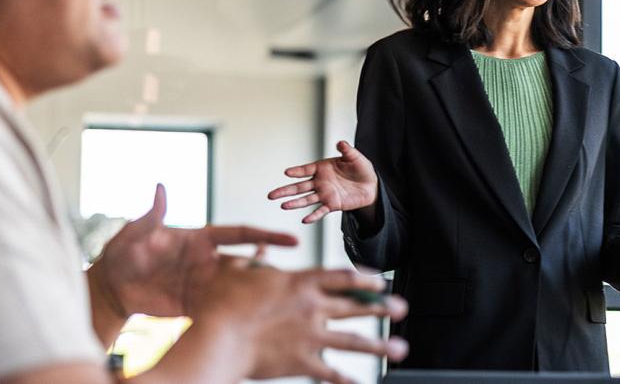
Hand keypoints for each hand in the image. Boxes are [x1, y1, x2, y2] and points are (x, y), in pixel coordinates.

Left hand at [88, 184, 298, 318]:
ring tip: (277, 297)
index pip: (240, 234)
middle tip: (288, 277)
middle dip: (269, 267)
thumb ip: (152, 216)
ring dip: (256, 290)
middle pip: (247, 261)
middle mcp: (207, 261)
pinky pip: (221, 308)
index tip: (292, 239)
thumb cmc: (122, 254)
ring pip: (238, 286)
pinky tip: (251, 317)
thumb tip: (160, 188)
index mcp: (200, 240)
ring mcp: (203, 284)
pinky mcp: (195, 305)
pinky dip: (237, 311)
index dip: (266, 235)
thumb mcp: (135, 234)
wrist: (111, 289)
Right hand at [193, 259, 409, 383]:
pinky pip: (331, 373)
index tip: (380, 282)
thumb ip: (254, 260)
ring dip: (379, 346)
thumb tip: (260, 249)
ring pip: (354, 341)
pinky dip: (348, 380)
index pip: (342, 277)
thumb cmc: (220, 304)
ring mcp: (310, 336)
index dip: (365, 279)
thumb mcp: (236, 271)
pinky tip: (363, 383)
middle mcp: (312, 308)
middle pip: (356, 306)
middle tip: (401, 308)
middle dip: (382, 307)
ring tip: (401, 349)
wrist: (218, 340)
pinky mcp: (302, 362)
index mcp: (300, 283)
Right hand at [268, 141, 377, 223]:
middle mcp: (320, 182)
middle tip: (271, 195)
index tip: (287, 172)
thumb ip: (347, 150)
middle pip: (299, 187)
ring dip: (295, 203)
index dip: (297, 171)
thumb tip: (340, 143)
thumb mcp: (354, 157)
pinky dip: (313, 216)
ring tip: (283, 206)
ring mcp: (324, 194)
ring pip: (306, 199)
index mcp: (322, 168)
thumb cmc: (361, 168)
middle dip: (285, 190)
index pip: (306, 170)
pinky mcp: (332, 205)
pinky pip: (321, 211)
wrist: (371, 185)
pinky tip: (305, 219)